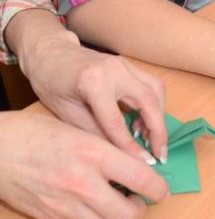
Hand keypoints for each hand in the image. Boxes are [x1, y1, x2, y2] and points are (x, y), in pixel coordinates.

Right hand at [0, 112, 167, 218]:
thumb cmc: (36, 133)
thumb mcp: (79, 131)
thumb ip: (106, 150)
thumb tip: (134, 165)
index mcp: (94, 153)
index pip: (141, 179)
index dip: (158, 189)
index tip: (161, 190)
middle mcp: (82, 182)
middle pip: (128, 215)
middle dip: (138, 210)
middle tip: (137, 199)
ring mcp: (65, 205)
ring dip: (115, 218)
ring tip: (113, 202)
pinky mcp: (51, 218)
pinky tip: (88, 203)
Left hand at [12, 11, 166, 161]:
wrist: (50, 53)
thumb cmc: (52, 83)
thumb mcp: (67, 114)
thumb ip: (94, 133)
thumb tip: (119, 156)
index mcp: (94, 82)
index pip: (117, 121)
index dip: (130, 146)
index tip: (144, 164)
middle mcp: (115, 69)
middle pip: (148, 101)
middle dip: (158, 130)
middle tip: (160, 155)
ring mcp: (125, 64)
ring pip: (156, 90)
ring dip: (158, 116)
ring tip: (150, 139)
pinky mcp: (129, 65)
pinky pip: (150, 85)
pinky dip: (153, 105)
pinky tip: (143, 122)